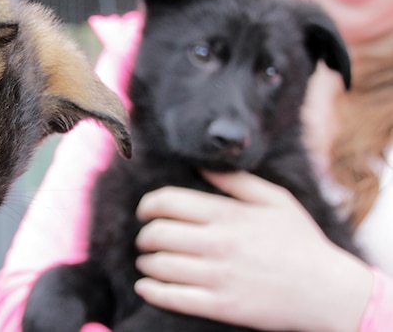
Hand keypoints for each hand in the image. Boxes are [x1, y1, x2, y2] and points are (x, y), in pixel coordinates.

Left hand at [133, 170, 372, 331]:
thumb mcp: (276, 200)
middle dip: (145, 236)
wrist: (328, 292)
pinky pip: (171, 298)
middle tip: (146, 239)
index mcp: (227, 215)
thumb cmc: (300, 243)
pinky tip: (146, 287)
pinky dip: (150, 291)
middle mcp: (218, 244)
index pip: (167, 202)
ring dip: (146, 263)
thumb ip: (236, 181)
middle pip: (156, 234)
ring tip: (149, 262)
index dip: (147, 205)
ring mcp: (218, 276)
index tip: (145, 211)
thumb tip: (201, 166)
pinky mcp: (221, 306)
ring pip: (159, 266)